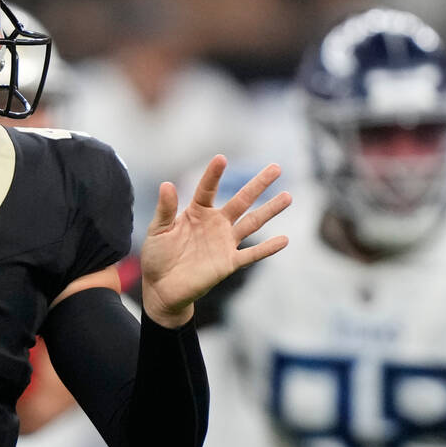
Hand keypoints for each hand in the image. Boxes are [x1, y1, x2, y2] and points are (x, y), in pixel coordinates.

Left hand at [139, 155, 290, 326]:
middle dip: (258, 184)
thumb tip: (166, 184)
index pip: (208, 189)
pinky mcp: (229, 262)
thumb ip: (166, 209)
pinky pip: (251, 254)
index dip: (214, 175)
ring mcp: (224, 242)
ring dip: (270, 210)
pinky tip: (284, 240)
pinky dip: (267, 248)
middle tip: (276, 167)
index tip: (221, 158)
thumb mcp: (158, 230)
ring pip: (252, 223)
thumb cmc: (158, 256)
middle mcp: (215, 224)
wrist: (162, 288)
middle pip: (241, 200)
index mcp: (197, 212)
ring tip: (288, 196)